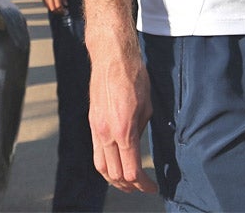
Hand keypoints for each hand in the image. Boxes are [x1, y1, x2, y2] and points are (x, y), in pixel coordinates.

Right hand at [42, 0, 67, 14]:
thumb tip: (66, 5)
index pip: (58, 6)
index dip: (62, 10)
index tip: (65, 11)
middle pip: (52, 8)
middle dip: (57, 11)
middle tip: (62, 11)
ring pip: (48, 7)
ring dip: (54, 10)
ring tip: (59, 9)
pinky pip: (45, 4)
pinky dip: (50, 6)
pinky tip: (54, 5)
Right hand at [89, 41, 157, 193]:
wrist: (112, 57)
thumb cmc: (135, 77)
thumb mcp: (147, 106)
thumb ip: (140, 130)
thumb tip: (136, 145)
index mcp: (124, 130)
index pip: (131, 170)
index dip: (143, 184)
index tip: (153, 187)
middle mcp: (106, 133)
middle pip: (114, 173)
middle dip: (129, 185)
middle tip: (142, 187)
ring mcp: (96, 128)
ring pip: (100, 166)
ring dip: (113, 179)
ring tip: (127, 184)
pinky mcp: (92, 122)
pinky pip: (96, 152)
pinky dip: (105, 165)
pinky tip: (114, 166)